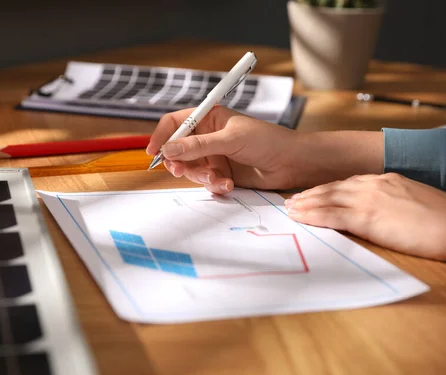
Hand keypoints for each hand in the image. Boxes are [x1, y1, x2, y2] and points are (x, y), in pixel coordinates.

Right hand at [146, 106, 301, 193]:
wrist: (291, 163)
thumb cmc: (267, 140)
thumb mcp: (230, 139)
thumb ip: (198, 146)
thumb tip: (168, 149)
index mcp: (209, 118)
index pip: (175, 123)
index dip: (162, 135)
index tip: (153, 151)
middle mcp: (208, 136)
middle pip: (177, 150)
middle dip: (179, 162)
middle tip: (181, 171)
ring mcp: (214, 156)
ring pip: (191, 169)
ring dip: (201, 177)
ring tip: (219, 179)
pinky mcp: (222, 174)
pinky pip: (206, 182)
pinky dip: (214, 185)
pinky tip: (229, 185)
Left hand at [285, 173, 445, 261]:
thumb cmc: (442, 218)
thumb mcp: (413, 200)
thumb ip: (392, 201)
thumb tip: (381, 211)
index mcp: (384, 180)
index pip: (347, 183)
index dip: (327, 189)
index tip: (313, 194)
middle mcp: (372, 185)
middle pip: (332, 188)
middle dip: (310, 195)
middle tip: (292, 201)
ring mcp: (368, 199)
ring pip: (327, 199)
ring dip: (306, 205)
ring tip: (289, 209)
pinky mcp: (366, 217)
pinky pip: (332, 215)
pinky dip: (313, 216)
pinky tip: (301, 218)